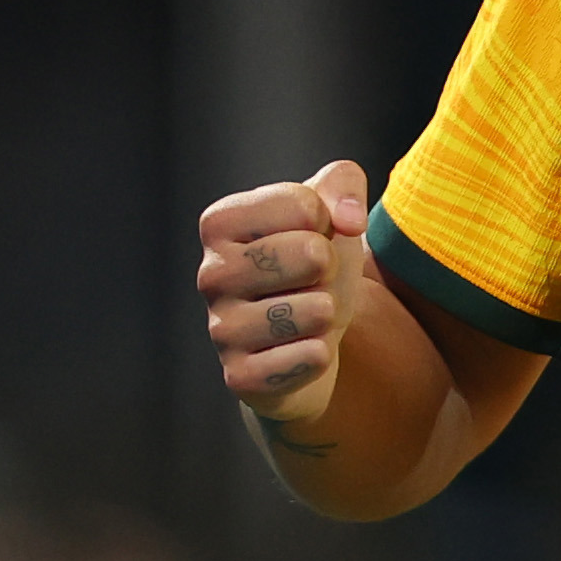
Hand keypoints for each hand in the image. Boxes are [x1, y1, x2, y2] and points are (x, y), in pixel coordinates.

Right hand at [196, 161, 370, 425]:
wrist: (310, 336)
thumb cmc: (314, 263)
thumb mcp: (331, 210)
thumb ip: (343, 183)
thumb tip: (349, 220)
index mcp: (220, 223)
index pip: (303, 205)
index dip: (328, 221)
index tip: (311, 236)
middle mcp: (210, 275)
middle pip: (311, 254)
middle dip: (330, 267)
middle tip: (313, 280)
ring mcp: (221, 329)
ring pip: (315, 311)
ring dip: (328, 312)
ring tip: (308, 313)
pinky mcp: (240, 377)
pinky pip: (311, 358)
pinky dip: (322, 353)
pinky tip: (302, 348)